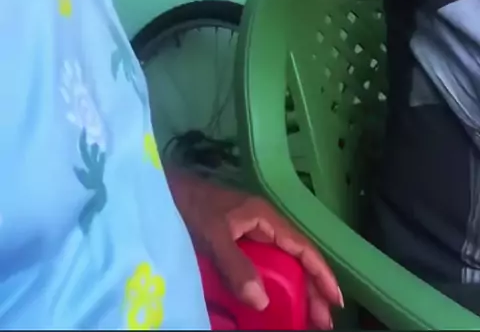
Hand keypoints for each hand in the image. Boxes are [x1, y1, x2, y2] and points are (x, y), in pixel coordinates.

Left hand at [172, 172, 341, 329]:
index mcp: (265, 217)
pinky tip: (271, 304)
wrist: (163, 191)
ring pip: (280, 264)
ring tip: (304, 317)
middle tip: (322, 322)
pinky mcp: (234, 242)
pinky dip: (270, 286)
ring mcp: (248, 234)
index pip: (302, 247)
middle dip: (311, 288)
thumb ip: (237, 266)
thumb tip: (263, 301)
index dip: (321, 273)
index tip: (335, 300)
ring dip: (293, 289)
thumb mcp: (213, 235)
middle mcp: (262, 225)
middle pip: (295, 258)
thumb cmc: (190, 207)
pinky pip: (260, 266)